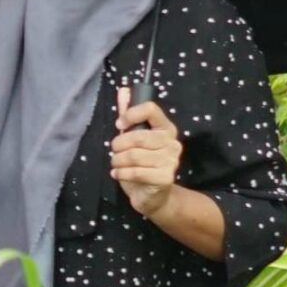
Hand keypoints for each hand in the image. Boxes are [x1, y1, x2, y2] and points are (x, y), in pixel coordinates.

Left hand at [111, 84, 183, 219]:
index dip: (131, 114)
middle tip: (114, 152)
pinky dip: (122, 173)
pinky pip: (136, 172)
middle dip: (118, 145)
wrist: (153, 196)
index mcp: (165, 128)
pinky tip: (119, 174)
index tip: (119, 124)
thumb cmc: (141, 165)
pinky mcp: (166, 177)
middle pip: (137, 136)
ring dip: (118, 161)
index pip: (151, 109)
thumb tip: (124, 90)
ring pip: (134, 155)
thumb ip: (128, 116)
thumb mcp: (132, 140)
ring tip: (117, 165)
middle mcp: (172, 142)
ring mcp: (171, 160)